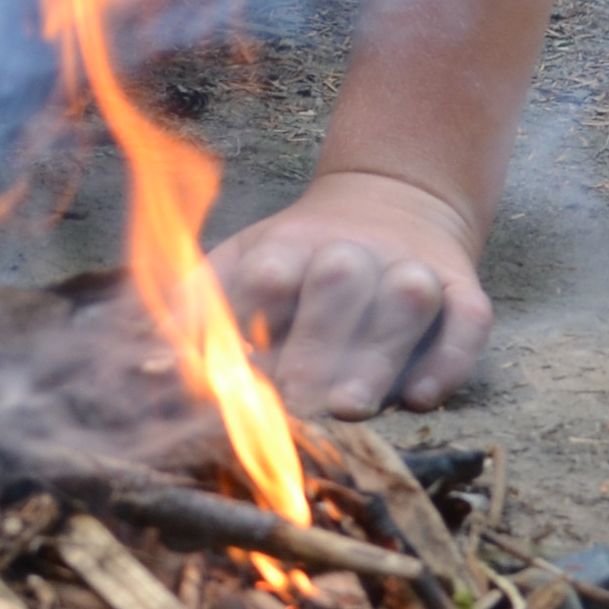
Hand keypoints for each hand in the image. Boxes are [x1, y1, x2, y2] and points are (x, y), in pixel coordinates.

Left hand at [213, 169, 492, 419]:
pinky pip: (468, 322)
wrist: (394, 199)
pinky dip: (450, 360)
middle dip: (314, 345)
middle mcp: (354, 251)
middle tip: (294, 402)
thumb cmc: (297, 259)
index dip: (248, 320)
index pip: (267, 274)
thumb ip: (193, 313)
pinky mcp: (463, 292)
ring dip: (378, 356)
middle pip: (337, 286)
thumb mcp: (240, 262)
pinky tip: (421, 401)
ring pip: (406, 304)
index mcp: (290, 243)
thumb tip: (139, 370)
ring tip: (350, 409)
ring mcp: (412, 269)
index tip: (226, 373)